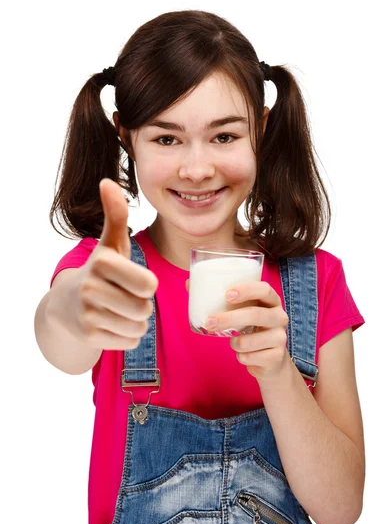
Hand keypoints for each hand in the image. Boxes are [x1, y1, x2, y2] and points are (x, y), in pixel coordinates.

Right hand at [73, 178, 158, 349]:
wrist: (66, 305)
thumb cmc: (99, 271)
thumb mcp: (109, 244)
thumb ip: (116, 215)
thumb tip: (107, 182)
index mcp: (102, 263)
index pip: (148, 285)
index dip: (147, 284)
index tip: (134, 279)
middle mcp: (91, 289)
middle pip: (144, 308)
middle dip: (142, 305)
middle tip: (126, 297)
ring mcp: (88, 315)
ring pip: (139, 327)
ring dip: (137, 321)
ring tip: (120, 310)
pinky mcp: (89, 337)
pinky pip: (130, 341)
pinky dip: (128, 336)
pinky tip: (113, 324)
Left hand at [185, 279, 289, 382]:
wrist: (271, 360)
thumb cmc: (251, 329)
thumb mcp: (241, 312)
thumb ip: (219, 298)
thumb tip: (189, 283)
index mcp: (271, 301)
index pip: (264, 289)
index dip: (246, 290)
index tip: (226, 294)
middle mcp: (280, 317)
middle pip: (255, 314)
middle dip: (229, 319)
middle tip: (210, 322)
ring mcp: (281, 337)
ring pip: (248, 341)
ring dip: (234, 343)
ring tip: (234, 342)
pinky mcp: (277, 356)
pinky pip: (248, 357)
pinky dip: (241, 357)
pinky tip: (246, 354)